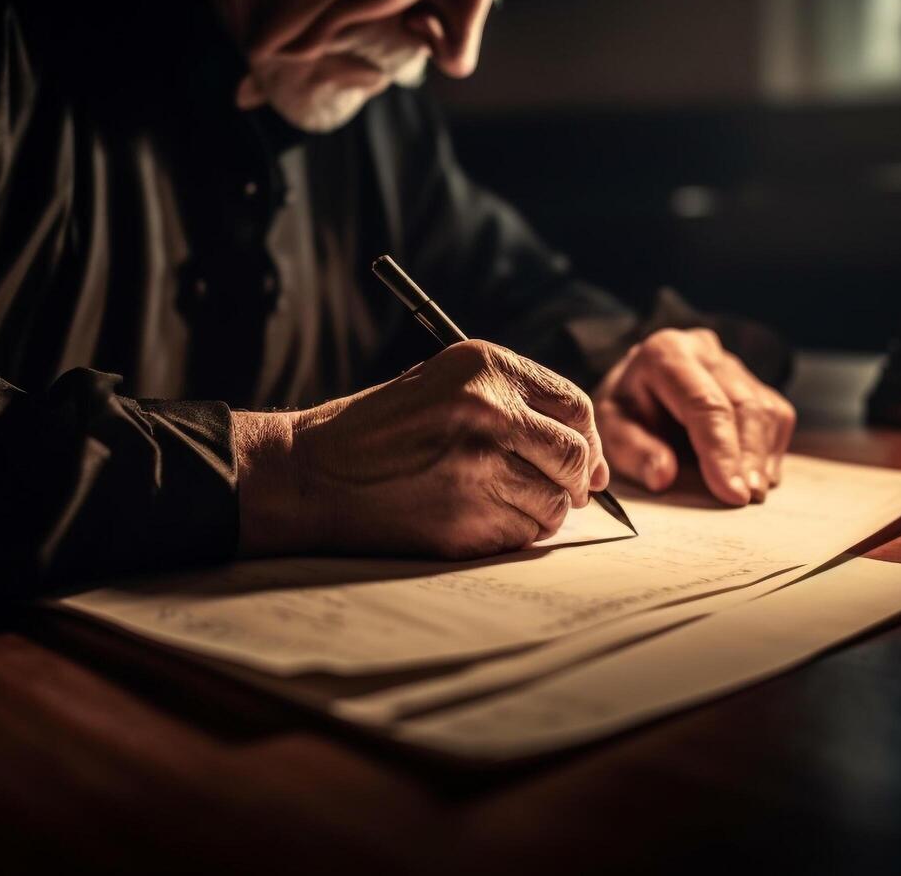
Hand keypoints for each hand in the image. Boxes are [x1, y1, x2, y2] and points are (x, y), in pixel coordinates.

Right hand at [234, 340, 607, 559]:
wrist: (312, 473)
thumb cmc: (375, 429)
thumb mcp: (440, 383)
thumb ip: (508, 401)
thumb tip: (581, 447)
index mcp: (485, 366)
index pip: (574, 405)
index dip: (588, 439)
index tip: (587, 461)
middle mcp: (491, 411)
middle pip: (574, 455)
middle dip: (578, 480)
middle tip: (570, 492)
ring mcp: (481, 467)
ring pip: (555, 502)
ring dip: (545, 510)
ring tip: (509, 503)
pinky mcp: (469, 518)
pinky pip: (524, 534)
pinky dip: (515, 533)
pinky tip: (481, 519)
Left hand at [592, 328, 795, 504]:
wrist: (636, 387)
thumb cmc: (625, 410)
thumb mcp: (610, 429)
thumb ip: (632, 450)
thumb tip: (663, 476)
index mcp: (666, 353)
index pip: (704, 404)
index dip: (721, 450)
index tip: (732, 493)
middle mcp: (705, 350)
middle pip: (743, 405)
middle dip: (747, 456)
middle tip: (747, 499)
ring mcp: (733, 364)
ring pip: (765, 410)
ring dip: (762, 457)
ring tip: (754, 493)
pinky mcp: (754, 382)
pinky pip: (776, 416)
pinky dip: (771, 450)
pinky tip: (757, 476)